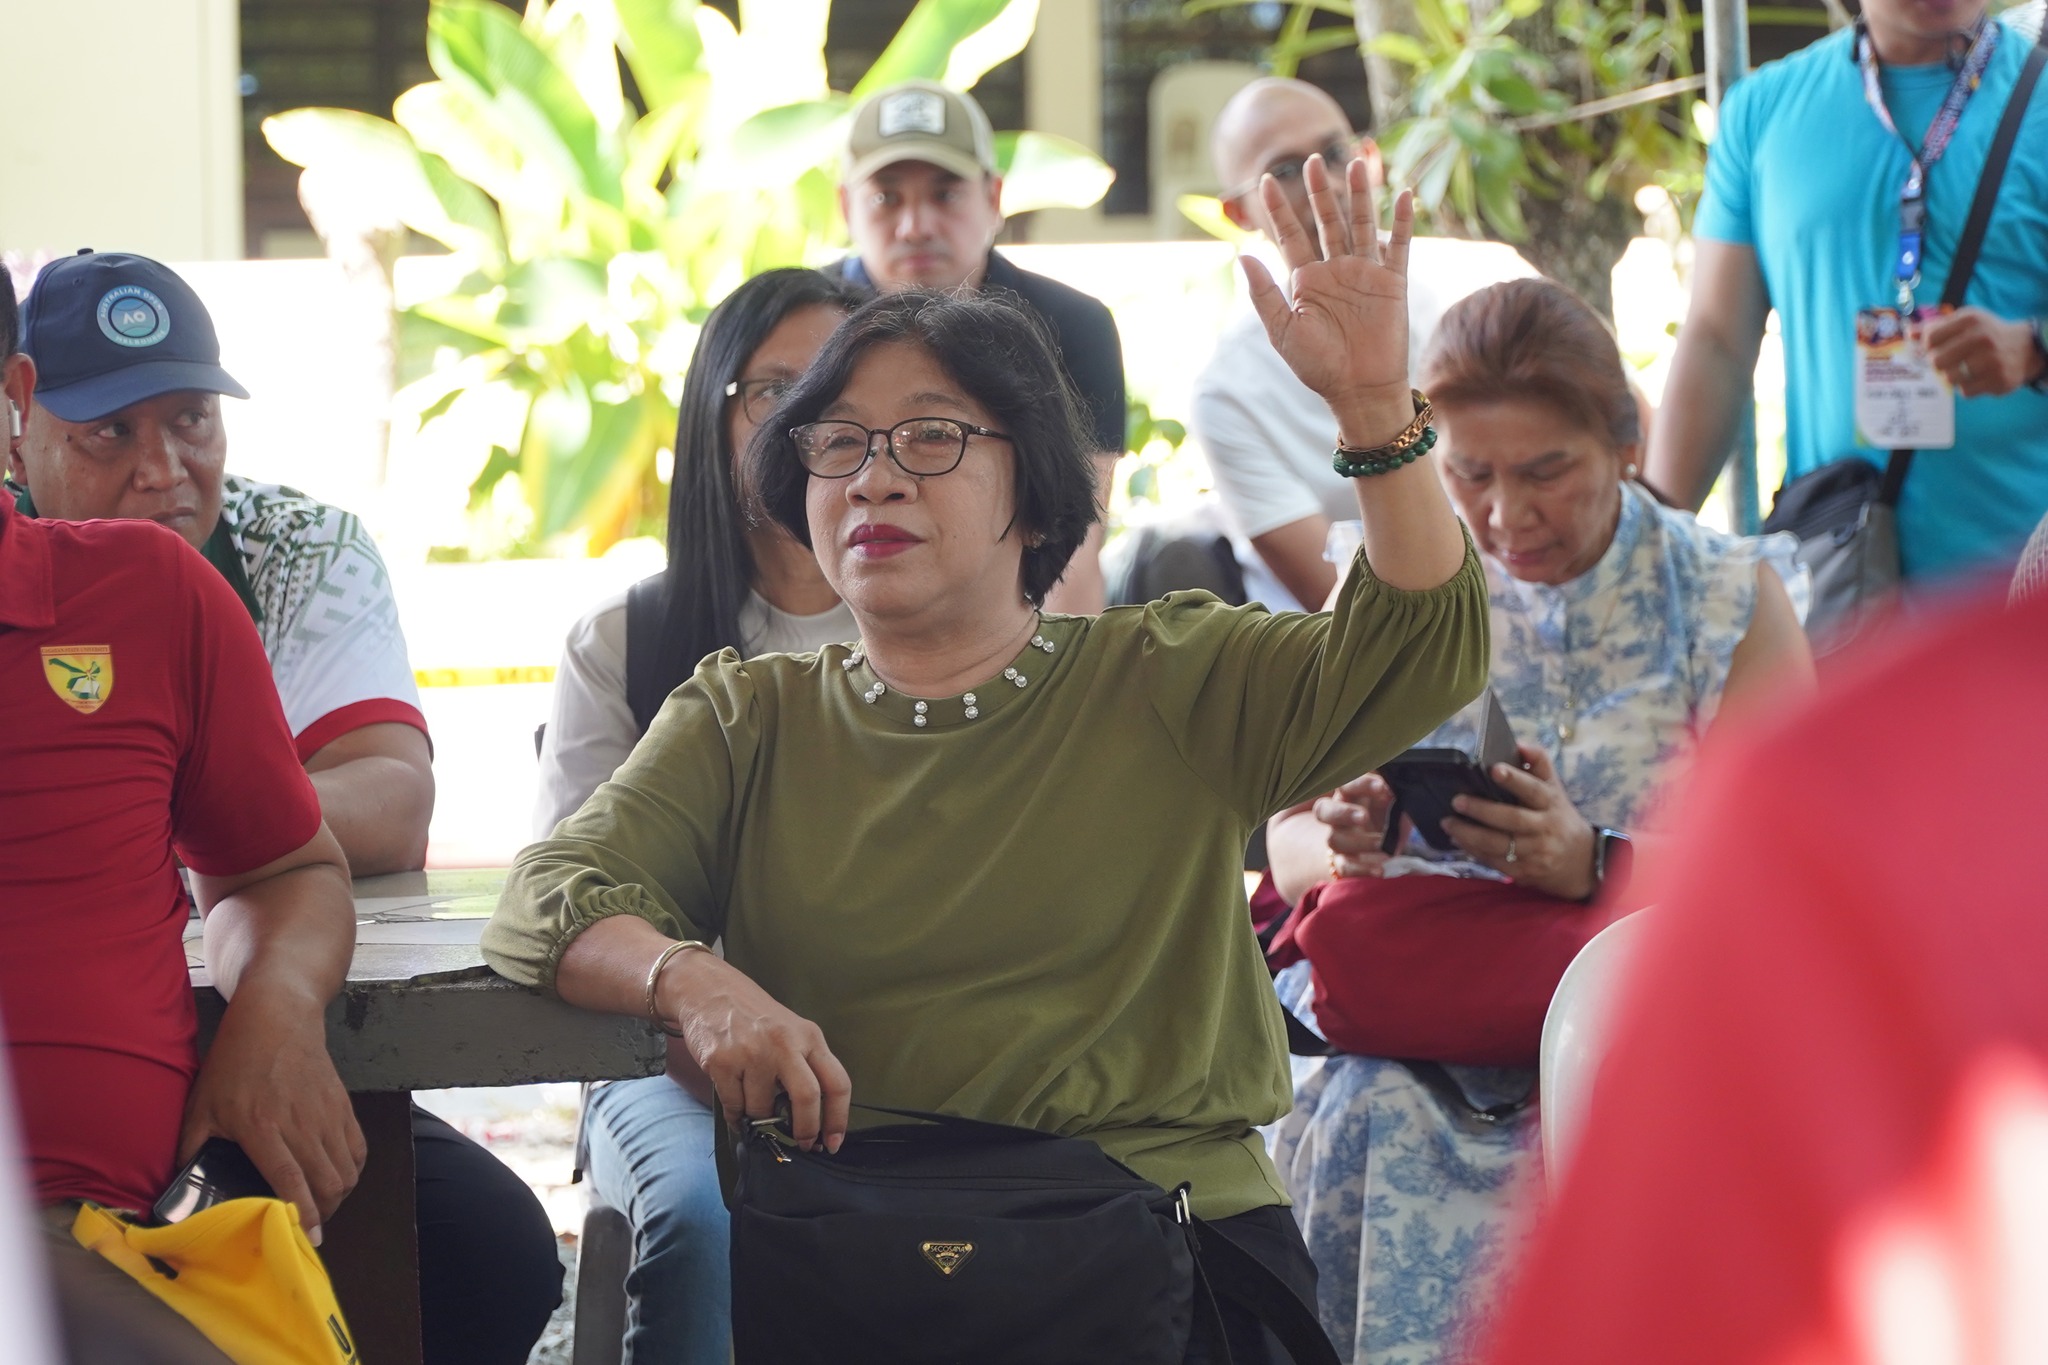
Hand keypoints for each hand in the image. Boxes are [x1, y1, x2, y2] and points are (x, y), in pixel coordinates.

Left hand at [178, 993, 364, 1244]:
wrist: (278, 1016)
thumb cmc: (235, 1061)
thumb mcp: (202, 1103)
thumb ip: (192, 1146)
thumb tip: (178, 1187)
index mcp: (262, 1126)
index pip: (290, 1180)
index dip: (301, 1214)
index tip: (306, 1239)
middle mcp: (300, 1123)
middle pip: (327, 1182)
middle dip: (323, 1213)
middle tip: (307, 1227)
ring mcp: (326, 1113)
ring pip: (347, 1169)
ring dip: (337, 1195)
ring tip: (321, 1206)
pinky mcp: (342, 1105)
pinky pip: (358, 1148)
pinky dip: (352, 1170)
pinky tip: (337, 1177)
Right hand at [658, 951, 850, 1153]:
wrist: (708, 990)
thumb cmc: (753, 1015)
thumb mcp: (791, 1029)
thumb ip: (804, 1065)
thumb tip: (814, 1117)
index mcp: (809, 1036)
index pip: (837, 1082)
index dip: (838, 1118)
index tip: (833, 1141)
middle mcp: (784, 1043)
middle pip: (807, 1098)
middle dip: (806, 1129)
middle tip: (802, 1142)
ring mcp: (752, 1053)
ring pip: (763, 1108)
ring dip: (760, 1117)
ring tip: (755, 1105)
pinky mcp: (721, 1063)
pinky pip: (734, 1106)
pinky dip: (737, 1116)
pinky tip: (737, 1109)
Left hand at [1242, 157, 1414, 434]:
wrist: (1359, 390)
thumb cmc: (1318, 366)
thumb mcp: (1283, 330)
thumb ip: (1264, 293)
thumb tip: (1241, 255)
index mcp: (1306, 280)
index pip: (1289, 236)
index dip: (1278, 210)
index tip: (1264, 182)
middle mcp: (1335, 270)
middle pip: (1327, 221)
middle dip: (1319, 192)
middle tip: (1311, 160)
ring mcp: (1365, 273)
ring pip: (1361, 224)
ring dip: (1360, 194)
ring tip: (1355, 160)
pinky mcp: (1392, 283)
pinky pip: (1399, 246)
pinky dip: (1402, 221)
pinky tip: (1403, 194)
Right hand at [1314, 772, 1396, 878]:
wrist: (1378, 842)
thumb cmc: (1384, 813)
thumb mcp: (1390, 799)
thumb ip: (1393, 791)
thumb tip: (1406, 782)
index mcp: (1348, 795)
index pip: (1345, 786)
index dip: (1361, 785)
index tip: (1382, 787)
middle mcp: (1337, 816)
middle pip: (1324, 811)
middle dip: (1343, 813)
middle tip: (1364, 817)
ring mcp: (1338, 839)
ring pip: (1335, 840)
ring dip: (1359, 842)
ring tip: (1383, 844)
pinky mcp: (1344, 862)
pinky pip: (1346, 867)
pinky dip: (1362, 869)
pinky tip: (1381, 869)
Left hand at [1439, 743, 1596, 900]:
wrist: (1579, 859)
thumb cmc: (1558, 816)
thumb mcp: (1554, 788)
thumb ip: (1539, 763)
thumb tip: (1520, 744)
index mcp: (1551, 802)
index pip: (1532, 789)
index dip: (1514, 779)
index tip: (1493, 769)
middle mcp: (1544, 828)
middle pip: (1512, 819)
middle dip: (1482, 810)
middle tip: (1457, 801)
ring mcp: (1535, 852)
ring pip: (1500, 844)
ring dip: (1470, 835)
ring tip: (1448, 823)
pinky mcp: (1524, 871)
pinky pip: (1496, 862)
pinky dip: (1474, 851)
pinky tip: (1458, 840)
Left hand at [1921, 308, 2044, 396]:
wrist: (2026, 348)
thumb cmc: (1986, 335)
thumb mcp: (1964, 323)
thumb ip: (1935, 327)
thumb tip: (1908, 334)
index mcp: (1970, 320)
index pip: (1930, 338)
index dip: (1927, 346)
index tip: (1935, 347)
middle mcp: (1981, 338)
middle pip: (1936, 361)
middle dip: (1938, 363)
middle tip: (1948, 361)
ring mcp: (1991, 360)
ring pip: (1949, 378)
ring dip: (1952, 376)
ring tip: (1964, 369)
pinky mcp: (1998, 380)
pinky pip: (1965, 391)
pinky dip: (1966, 387)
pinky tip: (1977, 377)